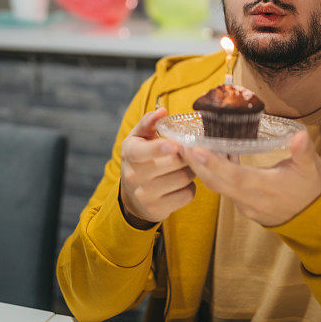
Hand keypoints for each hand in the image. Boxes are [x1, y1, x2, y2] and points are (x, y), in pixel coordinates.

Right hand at [119, 108, 196, 227]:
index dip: (160, 148)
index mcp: (129, 153)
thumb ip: (149, 122)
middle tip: (188, 151)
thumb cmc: (140, 159)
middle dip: (187, 155)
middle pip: (173, 162)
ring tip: (185, 167)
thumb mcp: (139, 138)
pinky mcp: (157, 210)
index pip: (143, 151)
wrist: (133, 196)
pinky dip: (190, 188)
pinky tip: (182, 183)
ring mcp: (144, 195)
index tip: (174, 145)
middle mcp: (133, 176)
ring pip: (183, 178)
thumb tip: (162, 111)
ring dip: (191, 171)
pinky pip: (187, 195)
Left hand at [180, 130, 320, 226]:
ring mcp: (244, 204)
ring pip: (217, 186)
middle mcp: (249, 199)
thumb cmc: (310, 190)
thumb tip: (300, 137)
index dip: (214, 164)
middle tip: (179, 144)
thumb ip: (304, 152)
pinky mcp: (243, 203)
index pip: (234, 176)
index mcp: (265, 188)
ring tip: (186, 148)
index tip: (195, 149)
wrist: (313, 220)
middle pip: (216, 182)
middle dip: (196, 163)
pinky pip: (222, 188)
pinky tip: (206, 155)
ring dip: (200, 168)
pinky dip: (211, 173)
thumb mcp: (311, 169)